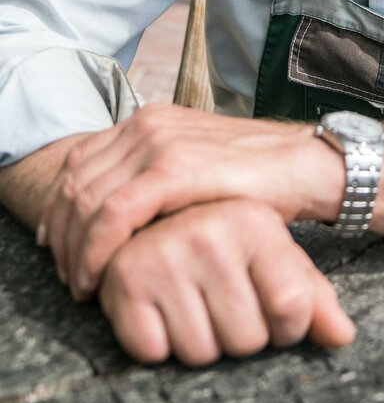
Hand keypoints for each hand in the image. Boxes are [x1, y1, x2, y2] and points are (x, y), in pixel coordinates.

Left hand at [38, 104, 342, 299]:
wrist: (307, 167)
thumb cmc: (257, 178)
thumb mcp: (196, 167)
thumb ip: (153, 178)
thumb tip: (113, 213)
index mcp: (150, 119)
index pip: (78, 163)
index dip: (58, 211)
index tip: (60, 250)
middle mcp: (149, 123)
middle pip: (74, 183)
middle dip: (62, 236)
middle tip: (69, 276)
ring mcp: (161, 142)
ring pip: (85, 201)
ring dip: (74, 249)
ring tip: (82, 284)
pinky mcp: (175, 168)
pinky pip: (113, 214)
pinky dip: (96, 250)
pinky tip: (98, 276)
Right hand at [98, 198, 354, 365]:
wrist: (162, 202)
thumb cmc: (230, 238)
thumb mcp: (279, 254)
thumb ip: (315, 297)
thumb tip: (342, 337)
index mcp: (254, 221)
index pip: (292, 308)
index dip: (288, 327)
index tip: (276, 313)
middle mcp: (210, 230)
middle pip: (247, 339)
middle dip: (239, 336)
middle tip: (224, 302)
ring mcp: (164, 250)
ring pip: (199, 352)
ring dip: (197, 342)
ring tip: (192, 303)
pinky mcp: (122, 276)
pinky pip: (152, 350)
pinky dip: (155, 344)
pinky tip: (159, 310)